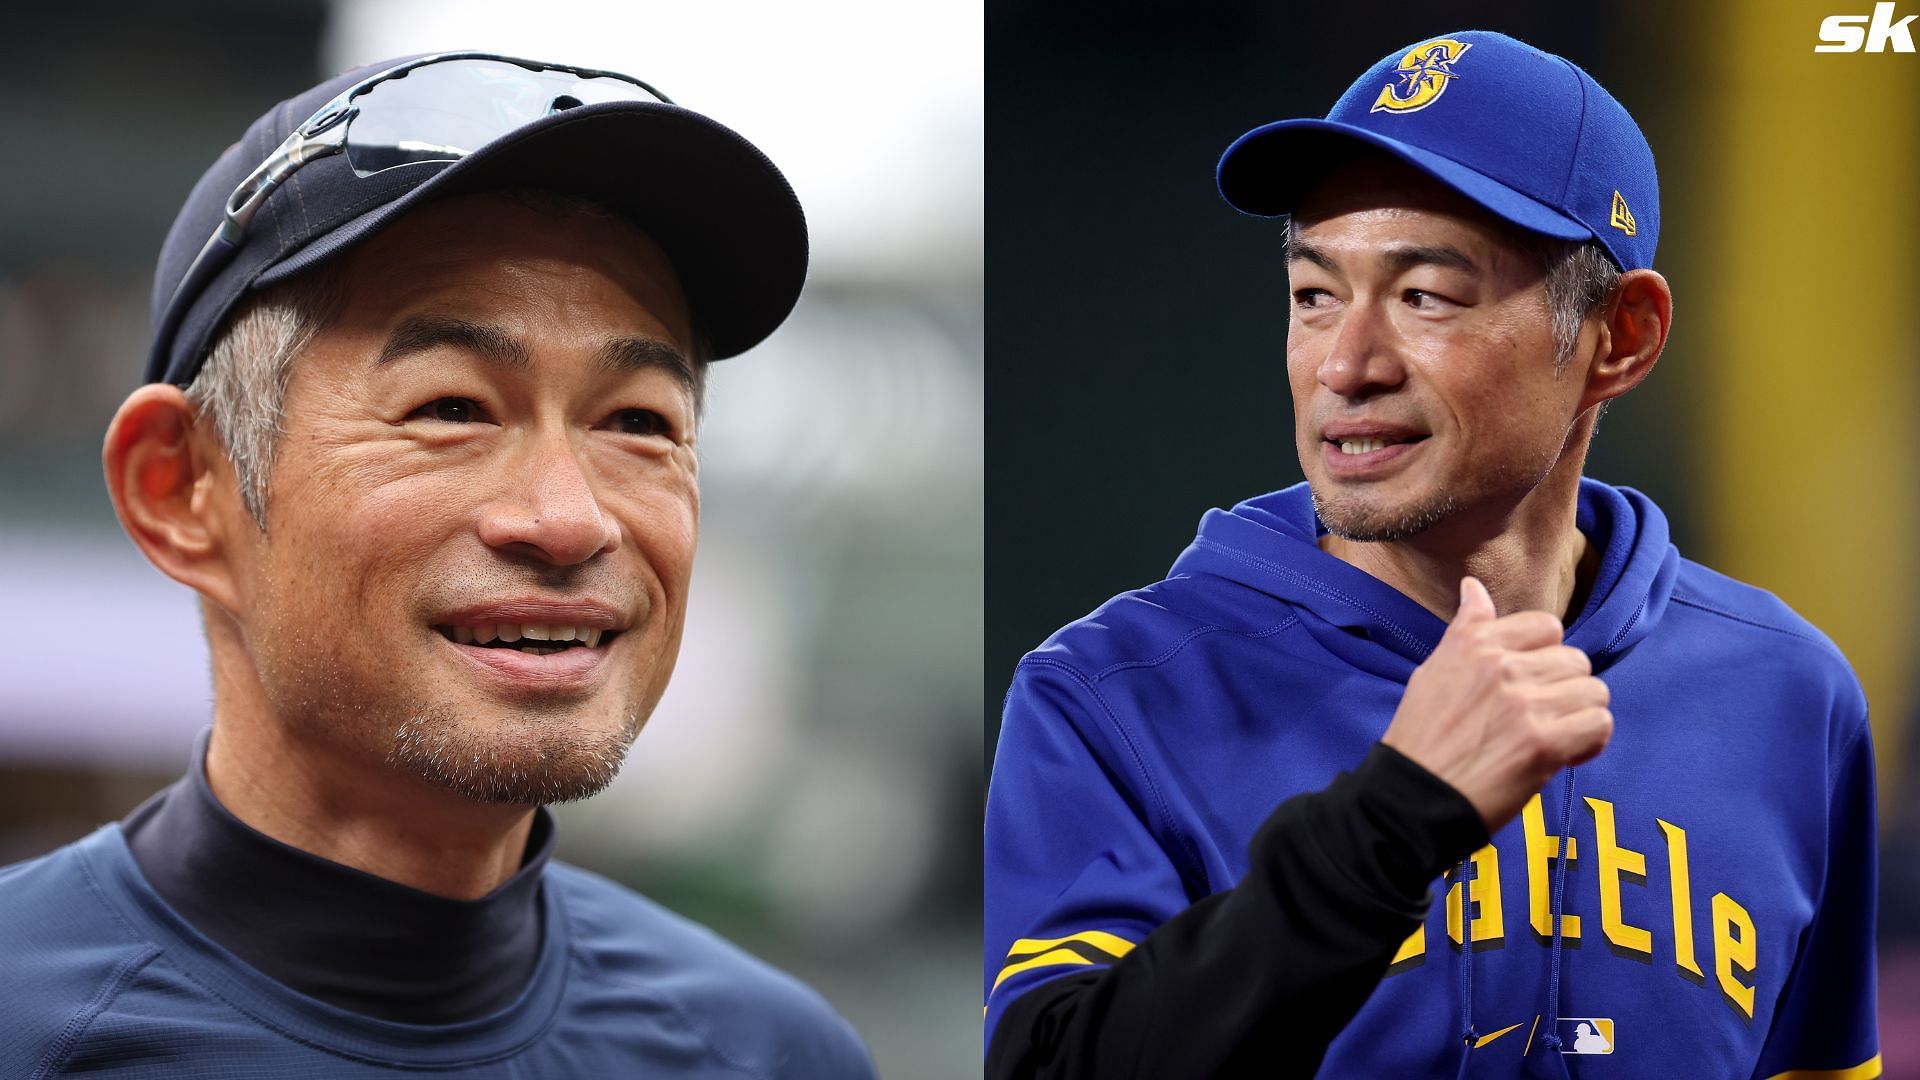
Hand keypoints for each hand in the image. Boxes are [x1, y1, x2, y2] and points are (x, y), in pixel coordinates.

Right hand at [1380, 577, 1612, 832]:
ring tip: (1556, 735)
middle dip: (1565, 689)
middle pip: (1576, 660)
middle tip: (1542, 716)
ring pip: (1593, 691)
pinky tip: (1567, 754)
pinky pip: (1598, 724)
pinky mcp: (1543, 743)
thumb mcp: (1433, 670)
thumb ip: (1466, 629)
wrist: (1412, 797)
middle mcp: (1501, 666)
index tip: (1532, 681)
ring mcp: (1524, 703)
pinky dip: (1590, 741)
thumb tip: (1473, 585)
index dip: (1545, 656)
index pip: (1546, 626)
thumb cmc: (1422, 739)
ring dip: (1580, 715)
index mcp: (1475, 644)